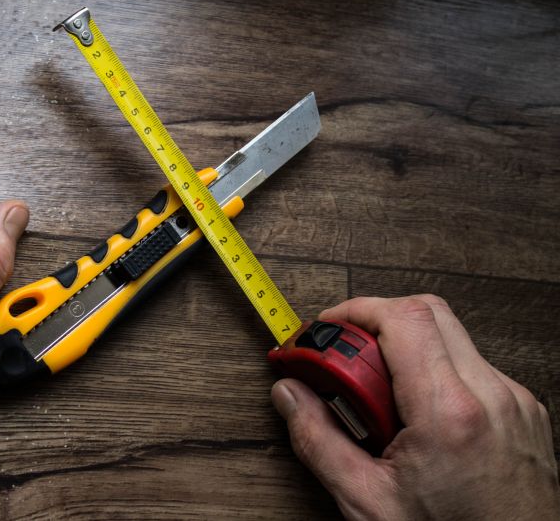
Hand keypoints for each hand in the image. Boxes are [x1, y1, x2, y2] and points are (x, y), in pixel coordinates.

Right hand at [272, 295, 559, 519]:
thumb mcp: (367, 502)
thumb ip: (317, 441)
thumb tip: (288, 395)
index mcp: (450, 415)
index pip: (402, 319)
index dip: (355, 310)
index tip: (324, 331)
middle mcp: (491, 396)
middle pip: (428, 310)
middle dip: (376, 319)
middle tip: (345, 355)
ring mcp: (514, 400)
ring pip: (450, 334)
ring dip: (405, 345)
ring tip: (378, 393)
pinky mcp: (523, 409)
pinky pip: (470, 363)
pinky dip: (433, 369)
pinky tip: (414, 411)